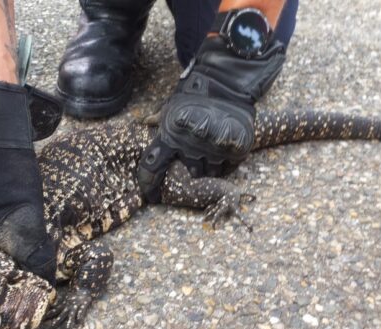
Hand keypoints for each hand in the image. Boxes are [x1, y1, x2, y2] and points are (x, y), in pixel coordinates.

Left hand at [138, 35, 285, 202]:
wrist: (227, 81)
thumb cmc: (195, 92)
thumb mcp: (173, 104)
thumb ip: (160, 118)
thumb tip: (146, 122)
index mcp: (170, 137)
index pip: (152, 168)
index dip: (149, 185)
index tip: (150, 195)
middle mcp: (191, 148)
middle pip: (189, 175)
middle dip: (191, 171)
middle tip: (196, 160)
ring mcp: (214, 150)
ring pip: (211, 173)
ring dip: (210, 167)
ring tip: (212, 152)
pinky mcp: (235, 150)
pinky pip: (230, 165)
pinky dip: (228, 161)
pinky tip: (226, 148)